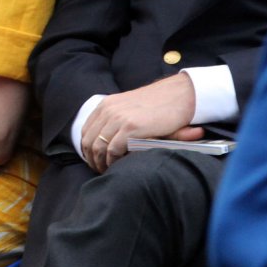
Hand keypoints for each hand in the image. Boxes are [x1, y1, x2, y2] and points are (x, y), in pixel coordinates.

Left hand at [81, 74, 200, 172]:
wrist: (179, 95)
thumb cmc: (158, 105)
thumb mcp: (130, 108)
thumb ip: (116, 120)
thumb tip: (102, 142)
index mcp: (107, 104)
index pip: (86, 131)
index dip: (87, 149)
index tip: (94, 160)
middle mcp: (109, 109)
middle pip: (88, 141)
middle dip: (92, 159)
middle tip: (100, 170)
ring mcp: (119, 118)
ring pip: (98, 147)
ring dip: (101, 163)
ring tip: (108, 171)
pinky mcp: (130, 127)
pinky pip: (113, 150)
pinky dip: (113, 161)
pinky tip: (120, 165)